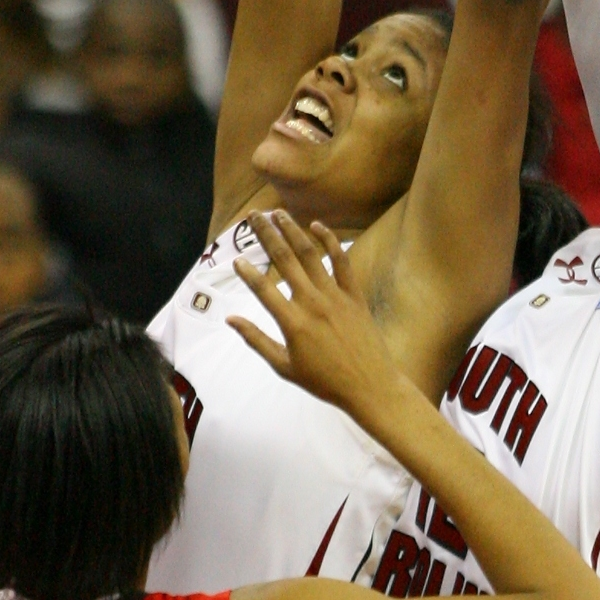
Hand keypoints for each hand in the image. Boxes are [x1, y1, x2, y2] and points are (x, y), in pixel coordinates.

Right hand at [229, 211, 401, 429]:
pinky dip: (330, 241)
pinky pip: (342, 262)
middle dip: (266, 235)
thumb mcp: (285, 367)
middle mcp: (312, 303)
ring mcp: (335, 296)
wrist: (370, 386)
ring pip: (311, 254)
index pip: (263, 290)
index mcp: (293, 323)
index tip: (235, 259)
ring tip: (278, 212)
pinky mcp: (354, 295)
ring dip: (293, 230)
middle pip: (284, 260)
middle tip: (253, 215)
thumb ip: (257, 340)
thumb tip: (230, 321)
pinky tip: (317, 225)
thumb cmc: (325, 381)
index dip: (247, 273)